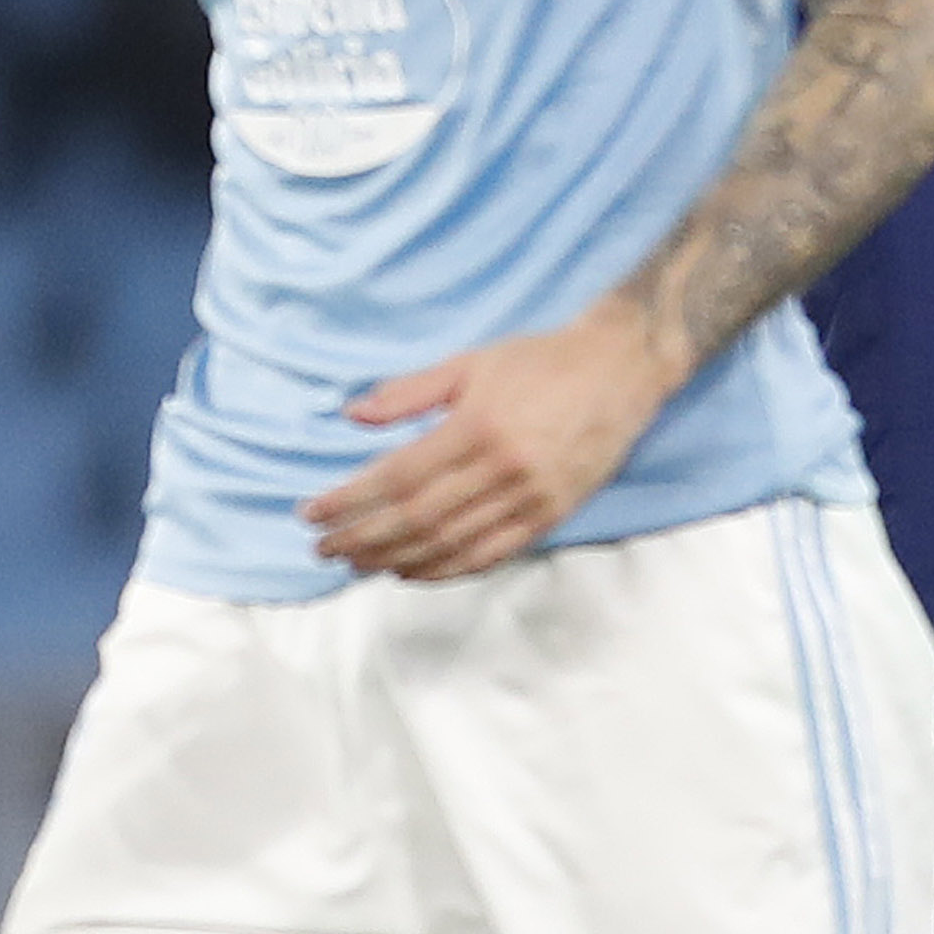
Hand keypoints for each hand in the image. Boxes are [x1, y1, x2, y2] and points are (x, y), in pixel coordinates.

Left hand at [305, 299, 681, 581]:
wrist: (622, 368)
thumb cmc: (542, 360)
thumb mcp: (470, 362)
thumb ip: (410, 391)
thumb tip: (353, 415)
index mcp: (477, 426)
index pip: (397, 477)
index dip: (350, 500)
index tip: (311, 512)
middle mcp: (503, 469)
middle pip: (417, 518)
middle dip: (362, 537)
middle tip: (323, 548)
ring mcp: (532, 497)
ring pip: (452, 543)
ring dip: (397, 559)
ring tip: (358, 564)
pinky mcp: (554, 514)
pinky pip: (494, 553)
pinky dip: (449, 569)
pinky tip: (415, 573)